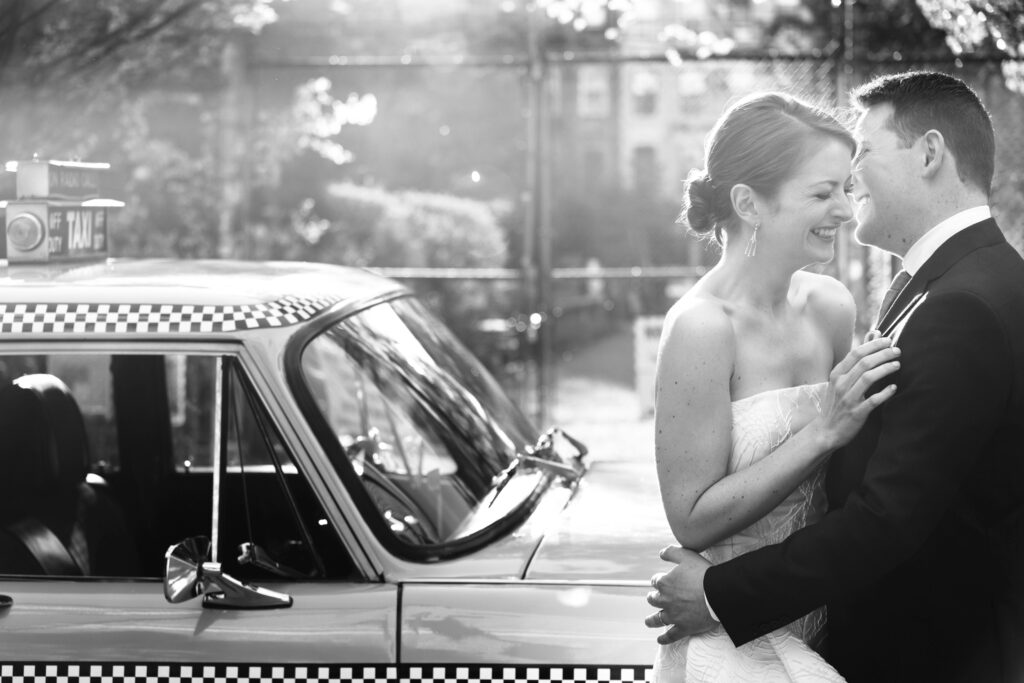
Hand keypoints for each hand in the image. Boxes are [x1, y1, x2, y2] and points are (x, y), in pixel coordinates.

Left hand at [644, 545, 715, 644]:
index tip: (662, 581)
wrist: (718, 594)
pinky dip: (664, 639)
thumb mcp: (686, 556)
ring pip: (657, 620)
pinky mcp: (684, 628)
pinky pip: (671, 636)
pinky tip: (659, 640)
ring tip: (648, 621)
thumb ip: (671, 552)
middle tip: (654, 598)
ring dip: (651, 620)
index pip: (656, 581)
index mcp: (664, 583)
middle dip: (653, 598)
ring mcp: (674, 616)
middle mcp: (665, 600)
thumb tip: (661, 553)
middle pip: (654, 600)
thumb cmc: (703, 573)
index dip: (659, 580)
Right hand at [813, 336, 900, 450]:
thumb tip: (872, 335)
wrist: (826, 430)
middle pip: (864, 363)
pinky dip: (884, 393)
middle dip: (883, 354)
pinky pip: (873, 400)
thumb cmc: (836, 403)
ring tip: (897, 364)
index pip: (856, 353)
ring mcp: (848, 399)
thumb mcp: (841, 380)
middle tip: (897, 351)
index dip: (874, 345)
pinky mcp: (856, 413)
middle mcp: (841, 384)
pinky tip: (893, 388)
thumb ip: (856, 359)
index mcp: (836, 374)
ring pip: (868, 378)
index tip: (888, 341)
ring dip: (885, 369)